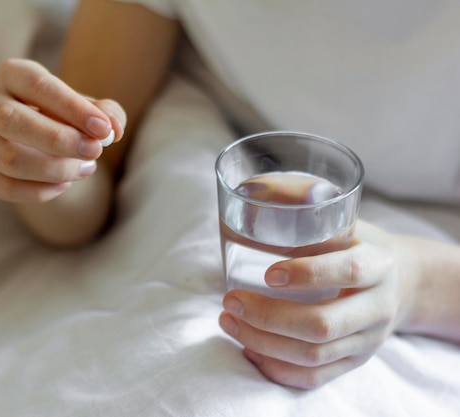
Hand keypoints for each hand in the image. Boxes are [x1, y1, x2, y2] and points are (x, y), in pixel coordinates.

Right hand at [0, 58, 125, 202]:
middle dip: (59, 141)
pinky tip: (63, 185)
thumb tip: (112, 128)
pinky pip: (1, 185)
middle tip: (95, 153)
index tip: (103, 129)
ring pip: (8, 158)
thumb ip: (108, 114)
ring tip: (85, 169)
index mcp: (13, 74)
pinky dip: (37, 191)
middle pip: (12, 121)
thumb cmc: (67, 119)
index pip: (39, 87)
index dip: (72, 109)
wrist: (39, 142)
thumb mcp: (92, 112)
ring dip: (54, 169)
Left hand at [219, 221, 421, 388]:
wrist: (400, 282)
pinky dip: (275, 367)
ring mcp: (367, 342)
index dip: (308, 274)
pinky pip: (313, 378)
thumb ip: (303, 203)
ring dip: (261, 342)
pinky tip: (248, 347)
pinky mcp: (352, 362)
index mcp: (378, 265)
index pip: (348, 272)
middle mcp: (377, 308)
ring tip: (228, 321)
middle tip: (230, 300)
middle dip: (268, 317)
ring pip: (312, 356)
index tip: (268, 273)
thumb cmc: (356, 243)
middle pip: (323, 325)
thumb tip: (253, 189)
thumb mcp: (341, 218)